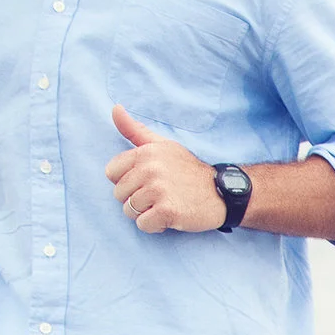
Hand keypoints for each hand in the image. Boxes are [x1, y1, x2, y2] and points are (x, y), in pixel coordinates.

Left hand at [104, 106, 226, 233]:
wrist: (222, 192)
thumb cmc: (188, 171)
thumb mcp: (163, 145)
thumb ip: (135, 130)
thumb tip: (115, 108)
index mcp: (146, 153)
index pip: (112, 173)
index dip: (127, 181)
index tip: (146, 182)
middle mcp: (150, 169)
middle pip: (119, 194)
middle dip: (136, 200)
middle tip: (159, 196)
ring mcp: (158, 190)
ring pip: (129, 211)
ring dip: (146, 214)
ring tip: (165, 206)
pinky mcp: (167, 211)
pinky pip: (144, 225)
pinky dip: (155, 226)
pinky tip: (170, 218)